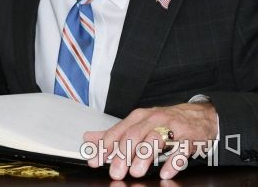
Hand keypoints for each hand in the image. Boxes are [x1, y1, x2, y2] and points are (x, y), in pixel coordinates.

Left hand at [84, 102, 217, 179]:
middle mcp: (153, 120)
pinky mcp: (189, 138)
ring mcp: (172, 128)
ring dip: (145, 156)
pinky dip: (174, 161)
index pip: (118, 131)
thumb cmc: (165, 122)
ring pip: (156, 139)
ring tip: (136, 172)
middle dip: (123, 153)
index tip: (95, 160)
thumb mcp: (138, 125)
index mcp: (138, 117)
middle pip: (135, 135)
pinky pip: (181, 149)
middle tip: (115, 171)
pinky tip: (166, 172)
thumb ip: (114, 134)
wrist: (199, 116)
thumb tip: (88, 139)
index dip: (106, 146)